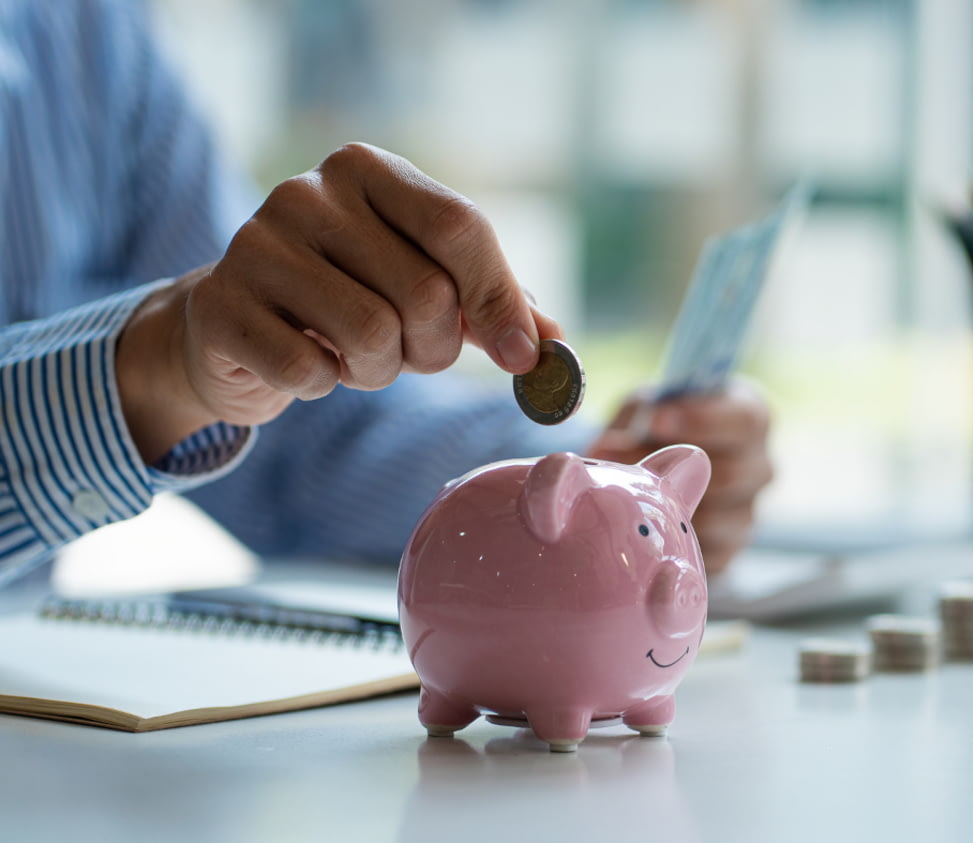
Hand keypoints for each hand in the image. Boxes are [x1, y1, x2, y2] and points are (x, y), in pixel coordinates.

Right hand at [117, 143, 561, 461]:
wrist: (238, 326)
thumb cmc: (353, 299)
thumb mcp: (430, 286)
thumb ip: (496, 305)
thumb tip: (552, 346)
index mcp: (367, 170)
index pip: (459, 227)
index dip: (498, 299)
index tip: (521, 355)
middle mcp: (306, 192)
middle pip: (425, 292)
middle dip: (435, 348)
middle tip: (410, 353)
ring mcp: (253, 244)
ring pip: (371, 334)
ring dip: (381, 371)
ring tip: (358, 357)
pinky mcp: (220, 306)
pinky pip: (309, 370)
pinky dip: (323, 386)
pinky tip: (308, 364)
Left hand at [588, 379, 773, 575]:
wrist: (662, 473)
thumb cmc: (659, 429)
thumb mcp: (648, 409)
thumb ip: (640, 419)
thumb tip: (620, 442)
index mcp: (750, 421)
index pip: (745, 422)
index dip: (702, 422)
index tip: (655, 422)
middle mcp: (759, 467)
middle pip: (733, 477)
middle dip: (675, 476)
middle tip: (626, 468)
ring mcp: (747, 512)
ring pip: (715, 521)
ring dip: (666, 514)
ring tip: (628, 500)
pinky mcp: (730, 548)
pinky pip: (705, 555)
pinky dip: (670, 545)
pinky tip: (647, 528)